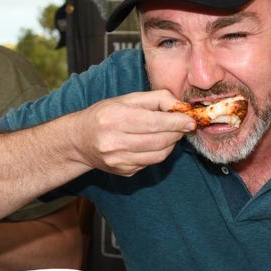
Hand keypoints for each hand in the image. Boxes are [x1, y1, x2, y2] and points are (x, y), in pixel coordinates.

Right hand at [69, 90, 194, 176]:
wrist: (79, 140)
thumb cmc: (105, 114)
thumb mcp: (127, 99)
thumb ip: (156, 98)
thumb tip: (180, 106)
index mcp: (114, 118)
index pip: (154, 122)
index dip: (176, 122)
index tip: (191, 120)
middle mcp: (114, 141)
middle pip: (158, 140)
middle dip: (177, 133)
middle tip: (184, 125)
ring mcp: (118, 160)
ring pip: (158, 155)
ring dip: (171, 143)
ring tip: (171, 133)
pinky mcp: (123, 171)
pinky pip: (151, 163)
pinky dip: (160, 152)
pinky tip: (156, 143)